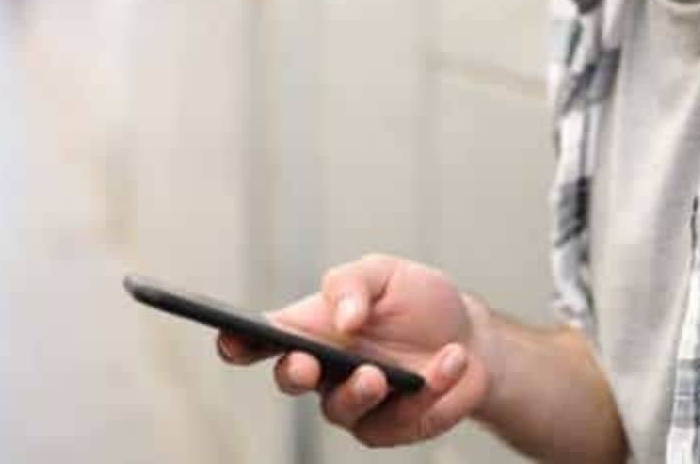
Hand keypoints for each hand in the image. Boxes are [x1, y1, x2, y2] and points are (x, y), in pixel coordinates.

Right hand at [216, 254, 491, 446]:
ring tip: (382, 373)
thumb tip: (343, 318)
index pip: (261, 337)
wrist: (470, 336)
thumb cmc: (416, 302)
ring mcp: (353, 402)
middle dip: (294, 372)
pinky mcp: (389, 427)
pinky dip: (430, 388)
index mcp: (310, 328)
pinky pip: (399, 419)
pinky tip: (452, 360)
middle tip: (308, 362)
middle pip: (289, 379)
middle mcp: (323, 369)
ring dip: (359, 391)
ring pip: (339, 409)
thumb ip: (354, 283)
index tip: (229, 335)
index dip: (236, 339)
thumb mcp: (384, 273)